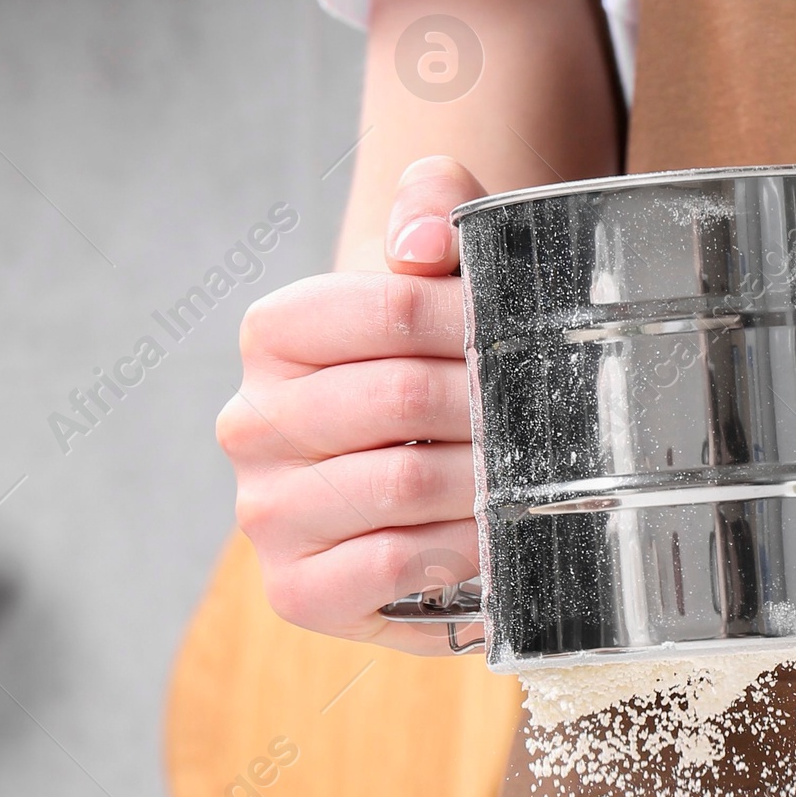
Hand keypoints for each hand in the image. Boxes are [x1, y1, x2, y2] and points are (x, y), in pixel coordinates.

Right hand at [216, 157, 483, 654]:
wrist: (417, 463)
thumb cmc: (427, 361)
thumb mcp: (434, 264)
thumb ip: (433, 206)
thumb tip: (422, 242)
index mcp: (273, 336)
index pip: (385, 309)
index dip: (470, 320)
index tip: (523, 336)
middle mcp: (252, 425)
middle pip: (400, 400)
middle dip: (489, 408)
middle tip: (544, 416)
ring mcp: (266, 514)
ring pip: (400, 486)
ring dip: (484, 483)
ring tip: (526, 477)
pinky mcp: (297, 590)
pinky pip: (388, 565)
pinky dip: (457, 551)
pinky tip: (489, 538)